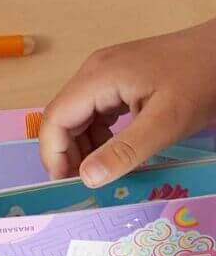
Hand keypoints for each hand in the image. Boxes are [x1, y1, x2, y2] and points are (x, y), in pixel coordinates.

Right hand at [38, 16, 215, 184]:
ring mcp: (106, 72)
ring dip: (83, 145)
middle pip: (61, 117)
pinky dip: (98, 133)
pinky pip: (95, 109)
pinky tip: (117, 147)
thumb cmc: (202, 80)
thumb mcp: (166, 122)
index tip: (68, 184)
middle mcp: (94, 71)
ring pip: (77, 115)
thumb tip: (86, 178)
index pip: (54, 120)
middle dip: (67, 153)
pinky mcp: (119, 77)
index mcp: (97, 78)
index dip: (53, 155)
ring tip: (104, 169)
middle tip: (86, 182)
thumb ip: (124, 151)